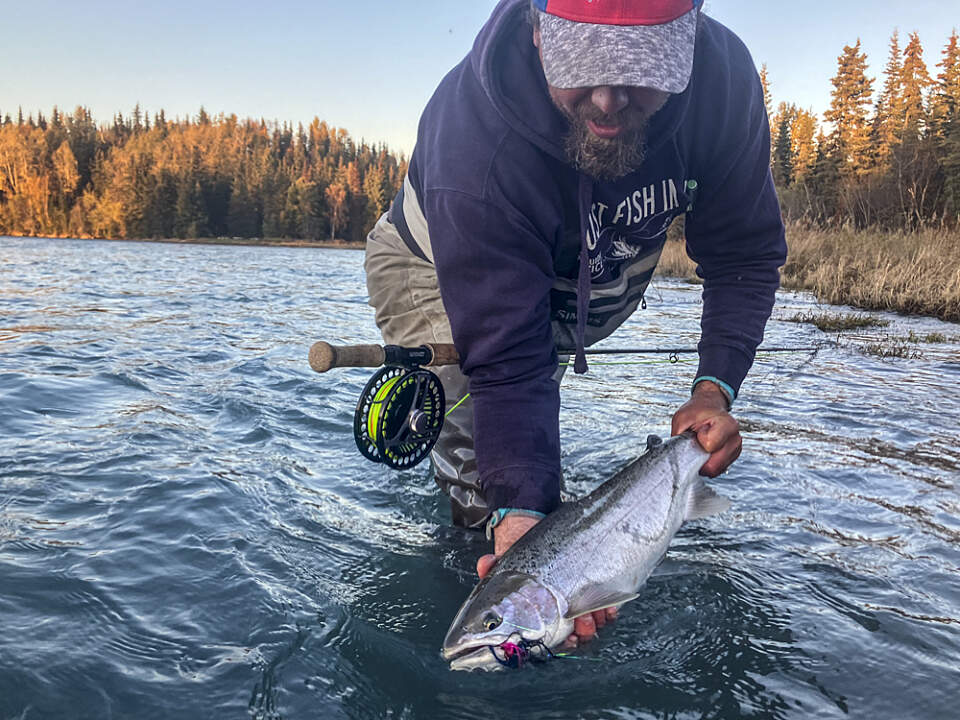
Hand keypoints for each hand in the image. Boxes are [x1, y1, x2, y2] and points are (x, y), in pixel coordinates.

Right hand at [475, 513, 616, 646]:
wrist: (534, 527)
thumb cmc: (520, 552)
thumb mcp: (506, 561)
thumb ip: (492, 568)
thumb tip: (485, 565)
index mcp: (536, 616)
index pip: (550, 638)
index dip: (560, 643)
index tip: (568, 639)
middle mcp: (557, 614)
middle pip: (575, 635)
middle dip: (582, 632)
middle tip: (581, 624)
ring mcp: (576, 603)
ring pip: (592, 624)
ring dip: (595, 622)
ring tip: (594, 614)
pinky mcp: (592, 590)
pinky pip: (605, 609)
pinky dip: (608, 611)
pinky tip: (608, 607)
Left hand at [671, 380, 741, 476]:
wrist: (708, 408)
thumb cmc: (696, 412)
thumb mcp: (681, 418)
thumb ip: (679, 436)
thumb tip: (675, 457)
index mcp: (727, 424)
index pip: (709, 446)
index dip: (697, 442)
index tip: (697, 432)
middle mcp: (735, 438)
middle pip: (714, 465)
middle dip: (700, 457)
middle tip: (697, 442)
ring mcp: (735, 449)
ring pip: (716, 470)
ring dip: (704, 461)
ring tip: (702, 445)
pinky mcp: (733, 456)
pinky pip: (718, 469)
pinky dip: (709, 463)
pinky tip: (706, 450)